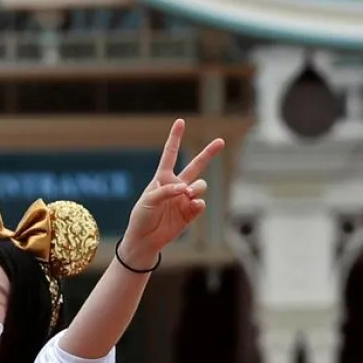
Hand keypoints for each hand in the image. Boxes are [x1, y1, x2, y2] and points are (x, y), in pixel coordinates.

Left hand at [120, 119, 224, 261]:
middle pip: (196, 166)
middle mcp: (176, 186)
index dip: (175, 138)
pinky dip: (198, 203)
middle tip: (220, 141)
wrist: (145, 240)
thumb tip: (185, 189)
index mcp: (162, 178)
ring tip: (189, 194)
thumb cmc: (141, 217)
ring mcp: (185, 199)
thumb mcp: (148, 201)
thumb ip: (166, 191)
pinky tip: (194, 204)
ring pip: (200, 186)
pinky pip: (200, 204)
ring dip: (197, 188)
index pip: (170, 154)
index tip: (180, 122)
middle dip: (208, 153)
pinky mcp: (190, 213)